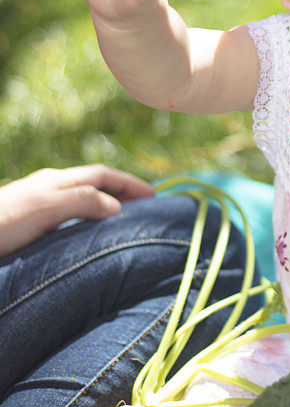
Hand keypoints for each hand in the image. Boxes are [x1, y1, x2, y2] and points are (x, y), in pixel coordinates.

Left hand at [0, 165, 153, 257]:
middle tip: (147, 207)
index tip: (156, 196)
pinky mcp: (30, 220)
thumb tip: (116, 205)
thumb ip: (82, 201)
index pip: (103, 174)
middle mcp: (50, 187)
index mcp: (57, 180)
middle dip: (123, 191)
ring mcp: (39, 202)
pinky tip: (90, 232)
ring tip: (125, 219)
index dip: (131, 183)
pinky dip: (90, 216)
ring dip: (107, 203)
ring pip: (82, 197)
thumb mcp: (45, 209)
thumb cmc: (3, 224)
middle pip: (95, 182)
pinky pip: (70, 212)